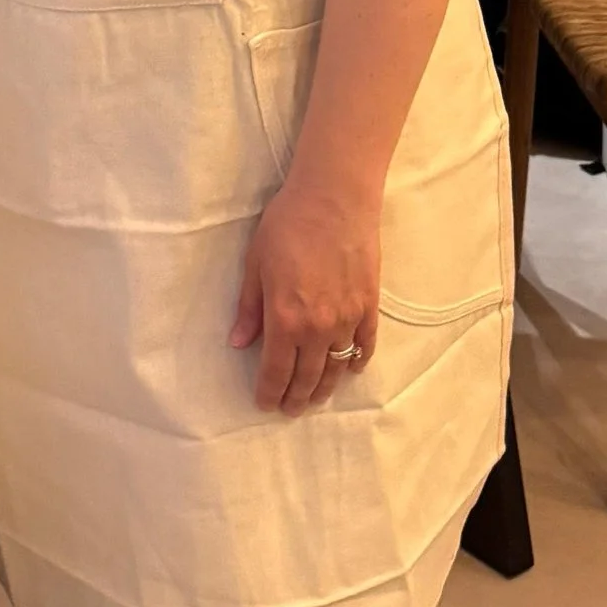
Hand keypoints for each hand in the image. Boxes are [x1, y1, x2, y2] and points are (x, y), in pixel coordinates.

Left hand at [230, 173, 380, 414]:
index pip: (276, 372)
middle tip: (289, 408)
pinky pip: (365, 345)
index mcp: (285, 319)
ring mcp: (348, 319)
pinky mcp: (369, 306)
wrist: (334, 198)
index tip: (265, 403)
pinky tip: (349, 369)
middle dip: (296, 398)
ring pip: (336, 367)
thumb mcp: (256, 264)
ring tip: (315, 398)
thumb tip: (237, 343)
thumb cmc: (288, 225)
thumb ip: (249, 309)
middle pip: (307, 377)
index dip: (269, 393)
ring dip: (324, 388)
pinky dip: (356, 362)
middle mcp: (318, 328)